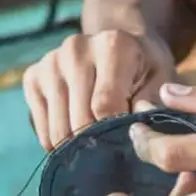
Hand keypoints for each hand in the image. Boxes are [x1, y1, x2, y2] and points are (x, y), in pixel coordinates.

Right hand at [23, 30, 177, 150]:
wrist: (118, 46)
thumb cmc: (145, 68)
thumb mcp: (163, 79)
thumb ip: (154, 103)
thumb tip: (136, 130)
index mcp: (112, 44)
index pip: (104, 105)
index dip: (117, 132)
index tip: (129, 140)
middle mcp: (76, 48)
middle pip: (79, 120)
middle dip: (99, 144)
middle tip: (115, 151)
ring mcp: (50, 62)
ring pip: (58, 129)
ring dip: (79, 147)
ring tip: (99, 145)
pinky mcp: (33, 77)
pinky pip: (42, 129)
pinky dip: (60, 142)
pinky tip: (79, 135)